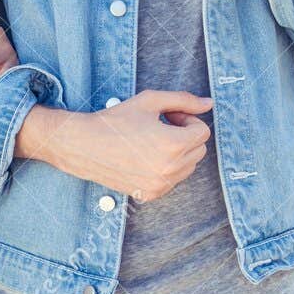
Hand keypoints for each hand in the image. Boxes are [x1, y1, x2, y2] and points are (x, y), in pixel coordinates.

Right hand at [20, 90, 212, 202]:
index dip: (187, 119)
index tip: (169, 116)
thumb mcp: (150, 101)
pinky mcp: (151, 193)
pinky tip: (146, 156)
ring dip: (178, 152)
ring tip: (152, 141)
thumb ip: (183, 100)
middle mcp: (170, 169)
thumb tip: (209, 103)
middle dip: (185, 136)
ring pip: (188, 166)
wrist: (84, 146)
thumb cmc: (116, 121)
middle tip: (161, 126)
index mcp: (173, 144)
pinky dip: (167, 168)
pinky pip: (173, 179)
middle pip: (199, 150)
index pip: (202, 132)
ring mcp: (161, 184)